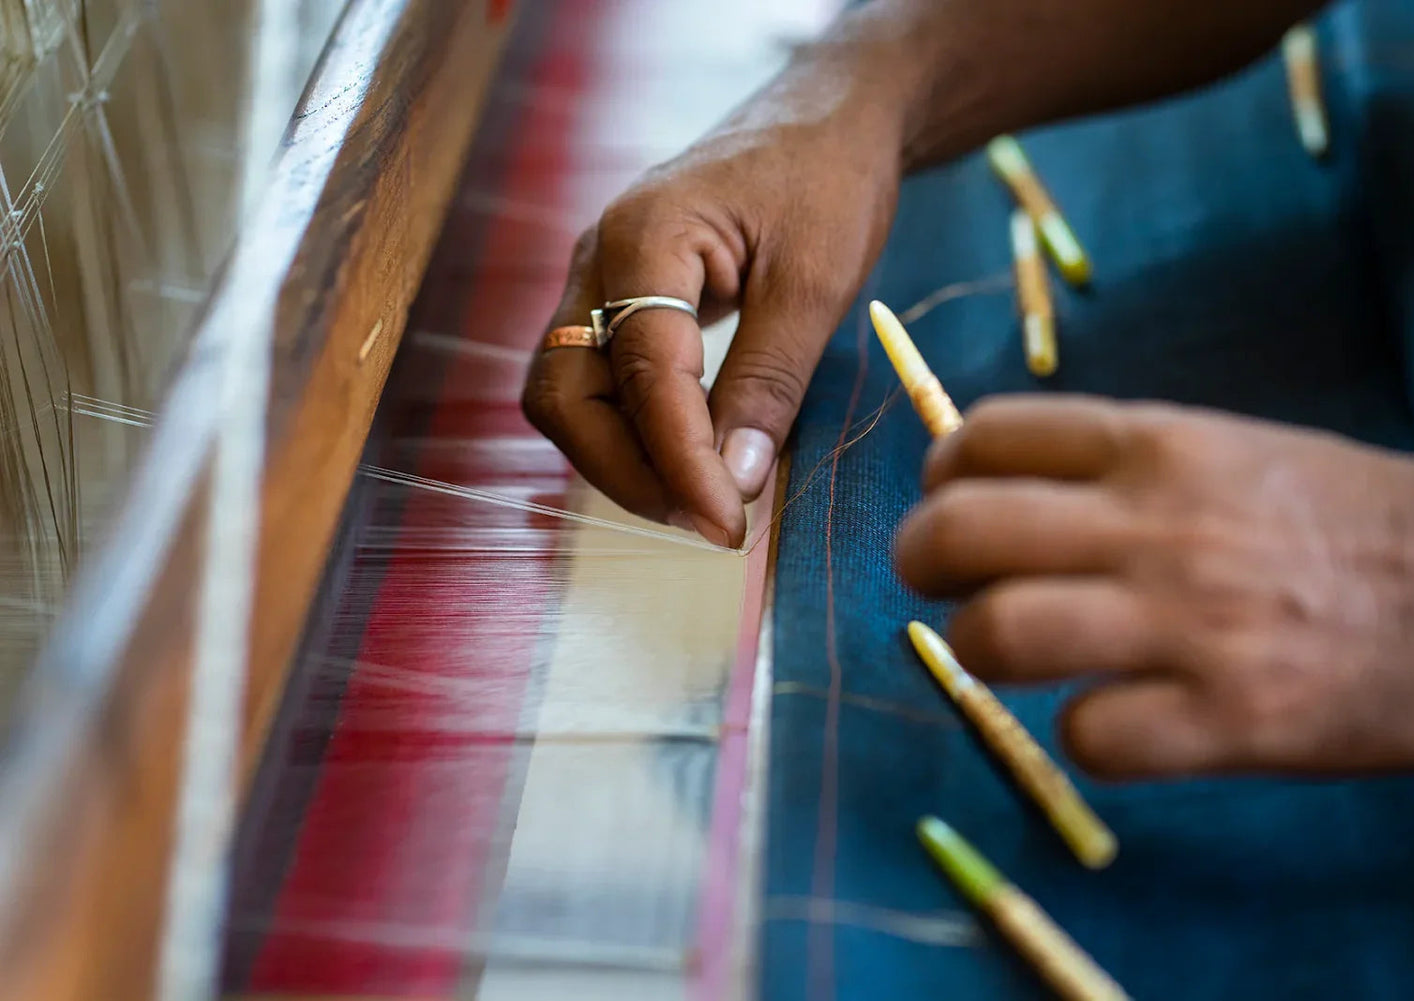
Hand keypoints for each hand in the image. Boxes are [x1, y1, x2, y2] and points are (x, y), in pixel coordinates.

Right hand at [522, 76, 901, 546]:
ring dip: (626, 462)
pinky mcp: (619, 304)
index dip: (679, 460)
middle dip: (627, 472)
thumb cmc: (826, 178)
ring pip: (571, 398)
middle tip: (711, 522)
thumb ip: (769, 380)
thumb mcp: (817, 280)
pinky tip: (692, 463)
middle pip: (563, 395)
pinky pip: (600, 385)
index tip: (726, 523)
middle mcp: (598, 261)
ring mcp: (599, 283)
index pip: (640, 374)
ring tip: (705, 501)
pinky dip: (636, 435)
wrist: (826, 118)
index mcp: (643, 236)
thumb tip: (735, 482)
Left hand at [894, 396, 1413, 779]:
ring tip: (1009, 657)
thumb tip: (993, 487)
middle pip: (960, 531)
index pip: (985, 435)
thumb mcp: (1230, 450)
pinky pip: (1088, 736)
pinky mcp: (1233, 718)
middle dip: (919, 563)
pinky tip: (1112, 723)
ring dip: (979, 652)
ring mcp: (1193, 621)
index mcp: (1158, 443)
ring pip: (999, 633)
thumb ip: (1119, 465)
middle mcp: (1159, 522)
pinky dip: (1080, 735)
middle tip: (940, 587)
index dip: (940, 475)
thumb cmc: (1350, 519)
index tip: (949, 503)